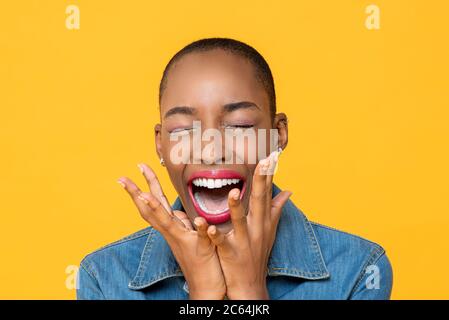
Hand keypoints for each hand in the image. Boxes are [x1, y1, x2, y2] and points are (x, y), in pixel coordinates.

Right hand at [118, 163, 225, 299]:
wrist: (206, 286)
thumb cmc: (199, 259)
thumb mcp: (188, 236)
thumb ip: (181, 222)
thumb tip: (177, 210)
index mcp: (171, 228)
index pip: (153, 204)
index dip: (144, 186)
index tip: (136, 168)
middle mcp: (173, 233)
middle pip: (152, 210)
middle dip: (138, 192)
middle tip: (126, 174)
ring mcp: (185, 241)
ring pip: (167, 224)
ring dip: (155, 210)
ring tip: (145, 195)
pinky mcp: (202, 250)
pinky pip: (201, 238)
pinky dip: (201, 229)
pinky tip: (201, 221)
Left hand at [206, 151, 291, 299]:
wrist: (250, 283)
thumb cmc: (258, 253)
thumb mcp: (270, 231)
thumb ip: (276, 209)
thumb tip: (288, 191)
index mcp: (263, 221)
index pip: (266, 194)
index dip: (269, 175)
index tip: (271, 156)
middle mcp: (256, 228)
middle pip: (258, 202)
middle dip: (261, 182)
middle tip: (263, 163)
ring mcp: (244, 241)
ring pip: (240, 221)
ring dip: (236, 207)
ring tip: (233, 192)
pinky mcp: (230, 253)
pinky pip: (222, 243)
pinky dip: (216, 236)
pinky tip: (209, 228)